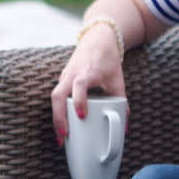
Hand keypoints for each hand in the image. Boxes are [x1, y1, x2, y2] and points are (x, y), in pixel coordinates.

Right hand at [50, 22, 126, 147]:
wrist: (96, 39)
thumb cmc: (108, 59)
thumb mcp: (118, 80)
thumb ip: (122, 101)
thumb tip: (125, 126)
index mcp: (88, 72)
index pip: (79, 85)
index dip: (79, 100)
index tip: (82, 116)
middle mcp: (72, 74)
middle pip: (57, 95)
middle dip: (59, 117)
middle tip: (65, 136)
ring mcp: (65, 76)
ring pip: (54, 97)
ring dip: (56, 118)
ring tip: (62, 138)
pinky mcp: (62, 80)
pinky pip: (57, 97)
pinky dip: (58, 112)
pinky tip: (63, 128)